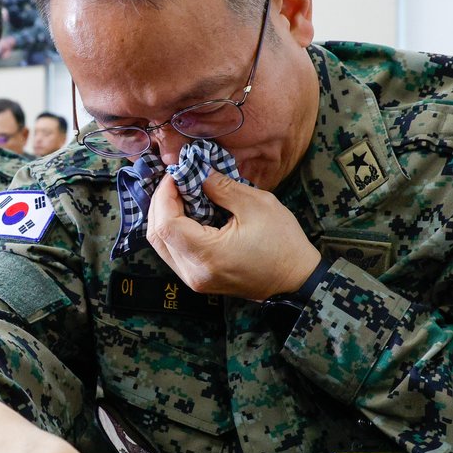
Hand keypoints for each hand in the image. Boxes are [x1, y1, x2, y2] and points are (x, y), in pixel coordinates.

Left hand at [147, 172, 320, 299]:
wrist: (296, 280)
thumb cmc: (283, 243)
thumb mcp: (256, 205)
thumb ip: (221, 187)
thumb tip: (197, 173)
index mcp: (207, 255)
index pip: (166, 224)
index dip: (164, 195)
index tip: (176, 175)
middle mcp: (193, 273)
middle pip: (156, 235)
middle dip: (160, 204)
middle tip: (176, 182)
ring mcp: (194, 280)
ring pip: (161, 245)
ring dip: (164, 217)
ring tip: (181, 194)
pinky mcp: (198, 280)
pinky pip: (173, 252)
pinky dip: (174, 230)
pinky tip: (187, 213)